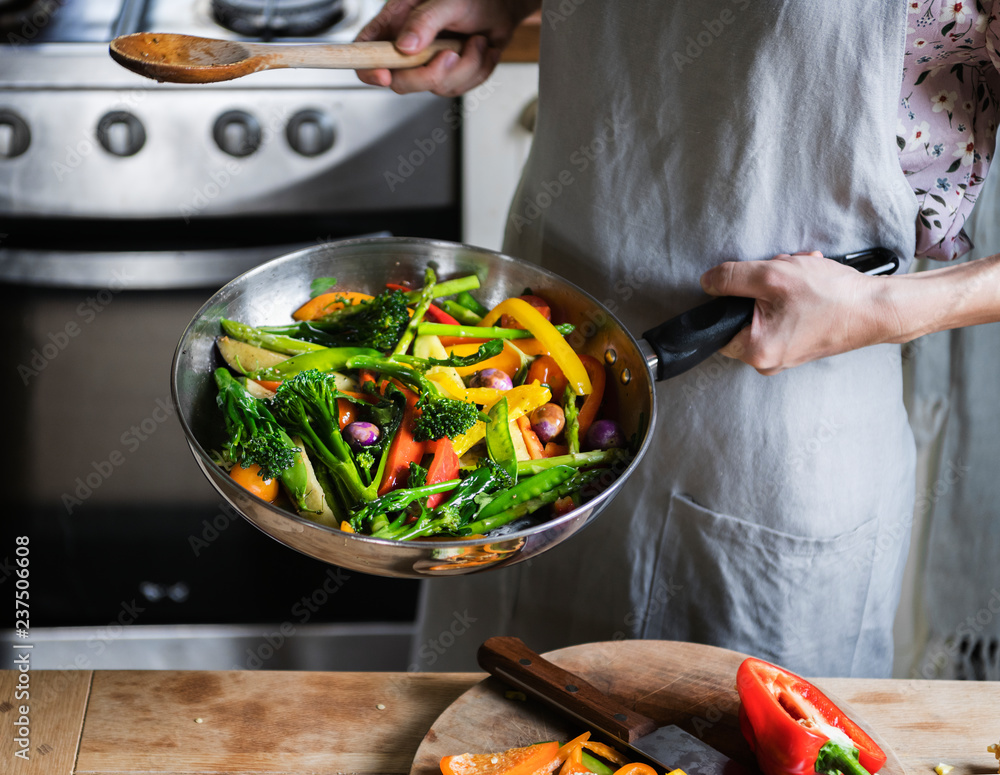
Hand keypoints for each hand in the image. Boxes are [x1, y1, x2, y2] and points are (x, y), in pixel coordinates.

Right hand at [355, 0, 531, 95]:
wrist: (502, 6)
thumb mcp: (447, 0)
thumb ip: (424, 21)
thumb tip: (405, 46)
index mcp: (395, 23)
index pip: (367, 50)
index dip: (368, 68)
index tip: (384, 75)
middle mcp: (409, 48)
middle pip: (401, 82)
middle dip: (430, 74)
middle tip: (451, 54)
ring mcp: (429, 64)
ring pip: (437, 87)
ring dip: (465, 67)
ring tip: (476, 41)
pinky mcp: (450, 76)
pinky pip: (460, 88)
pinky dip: (478, 69)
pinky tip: (482, 49)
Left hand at [699, 252, 893, 374]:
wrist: (877, 309)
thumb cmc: (831, 296)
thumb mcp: (772, 275)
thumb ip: (731, 278)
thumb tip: (707, 282)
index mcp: (754, 351)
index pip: (717, 325)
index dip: (729, 296)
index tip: (751, 283)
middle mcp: (767, 361)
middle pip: (742, 315)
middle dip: (760, 287)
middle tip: (784, 275)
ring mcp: (784, 355)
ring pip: (764, 312)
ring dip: (781, 287)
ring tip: (803, 277)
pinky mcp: (798, 346)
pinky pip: (783, 317)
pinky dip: (793, 297)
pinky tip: (811, 285)